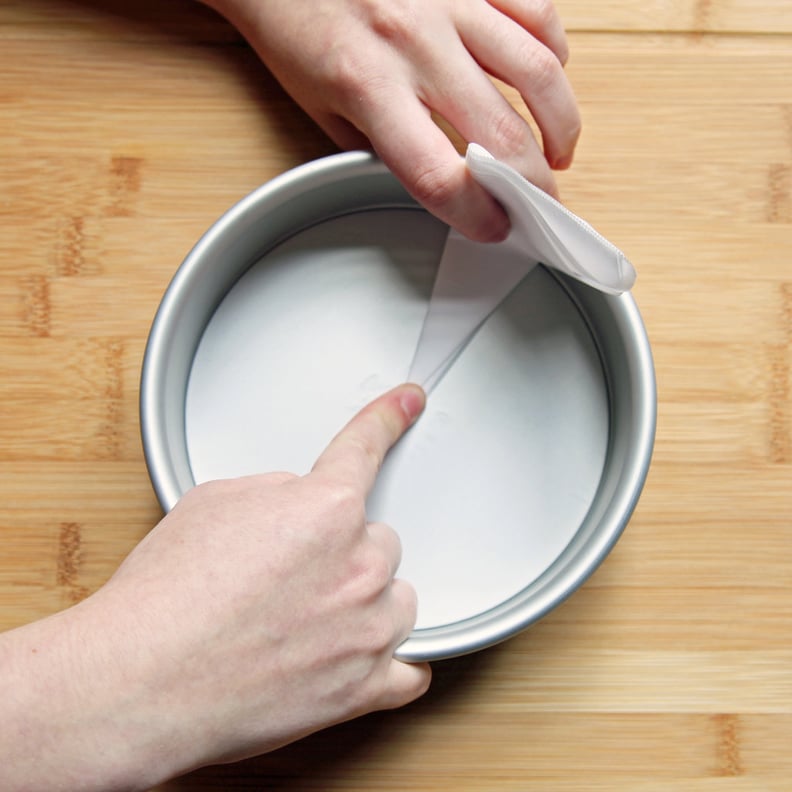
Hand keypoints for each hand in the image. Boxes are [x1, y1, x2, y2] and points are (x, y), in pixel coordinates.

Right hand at [0, 384, 430, 790]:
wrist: (140, 681)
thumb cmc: (166, 598)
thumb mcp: (214, 503)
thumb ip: (277, 492)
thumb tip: (298, 501)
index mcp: (326, 510)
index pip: (365, 448)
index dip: (388, 417)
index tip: (407, 402)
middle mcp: (358, 566)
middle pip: (379, 540)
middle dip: (345, 550)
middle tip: (295, 575)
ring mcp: (366, 630)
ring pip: (397, 599)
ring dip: (365, 603)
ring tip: (307, 621)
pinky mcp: (362, 689)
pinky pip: (410, 671)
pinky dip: (388, 662)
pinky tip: (360, 656)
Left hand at [203, 0, 580, 241]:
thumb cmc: (298, 30)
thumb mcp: (322, 109)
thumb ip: (380, 148)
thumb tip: (437, 181)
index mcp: (368, 86)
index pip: (439, 174)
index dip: (476, 214)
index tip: (493, 227)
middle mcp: (415, 43)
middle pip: (501, 134)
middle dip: (532, 186)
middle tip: (540, 206)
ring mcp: (449, 1)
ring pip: (538, 70)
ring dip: (559, 125)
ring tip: (556, 153)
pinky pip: (536, 10)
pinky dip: (554, 51)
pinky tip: (549, 78)